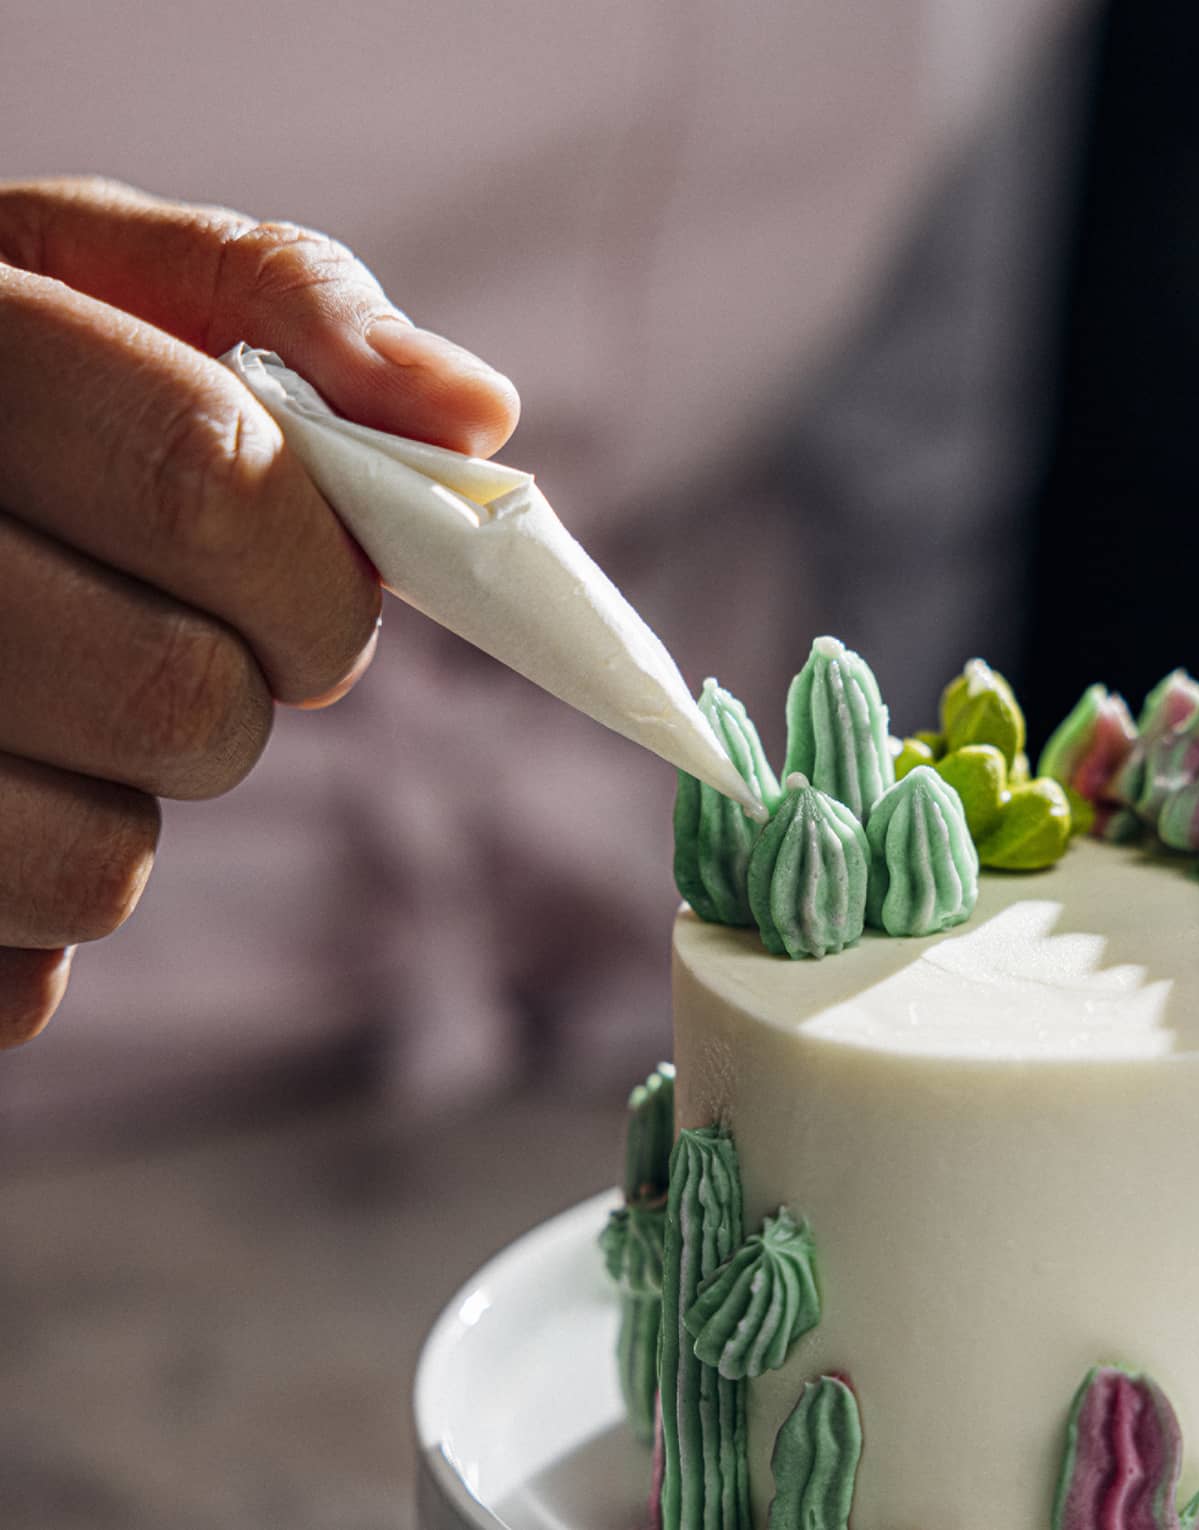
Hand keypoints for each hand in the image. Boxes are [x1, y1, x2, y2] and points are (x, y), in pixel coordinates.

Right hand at [0, 177, 519, 1046]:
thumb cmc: (11, 377)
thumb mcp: (110, 281)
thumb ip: (288, 310)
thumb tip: (482, 417)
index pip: (208, 480)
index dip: (318, 568)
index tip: (327, 585)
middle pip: (180, 695)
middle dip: (263, 686)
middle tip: (220, 640)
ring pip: (104, 863)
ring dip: (152, 792)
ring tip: (85, 696)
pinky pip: (25, 968)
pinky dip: (55, 886)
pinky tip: (17, 775)